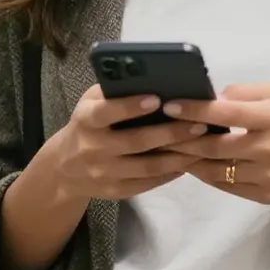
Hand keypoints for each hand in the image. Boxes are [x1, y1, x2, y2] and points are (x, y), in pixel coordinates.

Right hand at [39, 84, 210, 201]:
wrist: (65, 168)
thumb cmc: (88, 125)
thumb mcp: (91, 103)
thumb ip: (114, 91)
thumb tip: (153, 78)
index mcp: (86, 120)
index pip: (106, 112)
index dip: (130, 106)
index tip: (157, 98)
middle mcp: (93, 148)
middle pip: (135, 142)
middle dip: (170, 133)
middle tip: (199, 124)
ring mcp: (104, 173)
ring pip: (147, 167)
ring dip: (178, 156)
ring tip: (203, 143)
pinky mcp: (116, 191)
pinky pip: (148, 183)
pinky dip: (171, 172)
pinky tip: (190, 160)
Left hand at [163, 83, 269, 205]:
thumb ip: (245, 92)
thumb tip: (213, 99)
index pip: (227, 113)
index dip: (196, 110)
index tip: (170, 106)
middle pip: (216, 147)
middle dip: (183, 140)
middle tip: (160, 132)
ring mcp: (267, 175)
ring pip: (216, 170)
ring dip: (190, 160)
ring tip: (170, 150)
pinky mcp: (264, 195)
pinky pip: (227, 186)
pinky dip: (207, 176)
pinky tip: (195, 165)